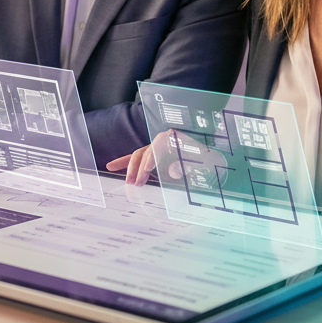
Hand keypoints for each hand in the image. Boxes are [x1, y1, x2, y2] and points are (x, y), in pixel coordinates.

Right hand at [105, 129, 225, 184]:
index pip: (157, 145)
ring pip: (138, 155)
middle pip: (144, 151)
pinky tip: (110, 167)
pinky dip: (124, 162)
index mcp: (174, 139)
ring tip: (127, 182)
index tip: (146, 171)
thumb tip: (172, 171)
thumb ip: (188, 166)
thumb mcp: (203, 164)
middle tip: (135, 184)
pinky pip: (137, 158)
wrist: (211, 159)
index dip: (150, 158)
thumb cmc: (207, 161)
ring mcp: (156, 148)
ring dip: (129, 168)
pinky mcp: (153, 156)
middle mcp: (162, 141)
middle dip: (137, 168)